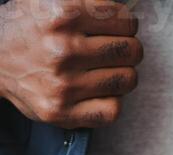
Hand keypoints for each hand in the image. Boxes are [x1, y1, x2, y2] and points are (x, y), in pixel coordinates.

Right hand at [0, 0, 142, 127]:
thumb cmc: (29, 26)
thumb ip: (88, 0)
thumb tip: (125, 8)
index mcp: (62, 13)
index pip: (124, 20)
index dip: (127, 24)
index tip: (121, 28)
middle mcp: (63, 49)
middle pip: (130, 50)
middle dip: (130, 49)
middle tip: (119, 50)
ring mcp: (63, 84)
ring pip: (126, 80)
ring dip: (124, 74)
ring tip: (111, 70)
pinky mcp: (62, 112)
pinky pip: (112, 110)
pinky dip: (113, 101)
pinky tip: (102, 92)